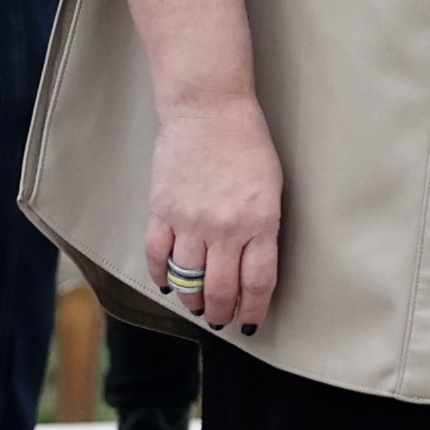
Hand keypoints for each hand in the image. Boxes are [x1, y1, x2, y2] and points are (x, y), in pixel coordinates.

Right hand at [146, 84, 284, 337]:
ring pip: (187, 280)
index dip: (254, 310)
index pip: (257, 284)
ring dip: (192, 301)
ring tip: (196, 306)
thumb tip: (252, 267)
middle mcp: (225, 228)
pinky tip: (166, 284)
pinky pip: (158, 256)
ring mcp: (191, 221)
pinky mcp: (163, 210)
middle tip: (220, 320)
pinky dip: (161, 276)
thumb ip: (263, 229)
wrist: (209, 108)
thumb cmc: (246, 142)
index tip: (250, 321)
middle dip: (221, 313)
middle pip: (221, 290)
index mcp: (260, 222)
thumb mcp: (271, 188)